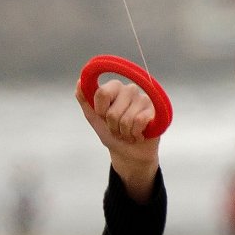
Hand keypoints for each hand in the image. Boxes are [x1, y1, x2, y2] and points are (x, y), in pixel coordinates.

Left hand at [75, 76, 159, 200]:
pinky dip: (135, 134)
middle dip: (112, 126)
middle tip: (118, 128)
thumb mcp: (94, 118)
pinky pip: (139, 122)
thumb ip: (85, 100)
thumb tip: (79, 82)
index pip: (102, 93)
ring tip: (128, 132)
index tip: (103, 116)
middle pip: (112, 112)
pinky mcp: (155, 110)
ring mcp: (144, 99)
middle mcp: (130, 89)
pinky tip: (138, 134)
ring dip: (124, 133)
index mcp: (114, 87)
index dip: (100, 111)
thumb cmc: (112, 133)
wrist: (129, 153)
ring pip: (126, 120)